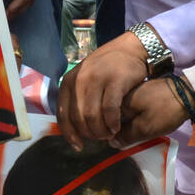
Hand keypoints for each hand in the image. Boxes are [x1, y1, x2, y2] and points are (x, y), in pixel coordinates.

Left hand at [57, 31, 148, 149]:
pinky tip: (116, 127)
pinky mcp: (115, 81)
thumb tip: (74, 128)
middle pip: (79, 119)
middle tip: (100, 138)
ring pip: (93, 117)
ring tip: (109, 134)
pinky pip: (110, 111)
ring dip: (101, 131)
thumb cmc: (107, 67)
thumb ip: (77, 97)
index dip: (70, 134)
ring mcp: (97, 80)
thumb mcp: (85, 78)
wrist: (130, 49)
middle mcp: (79, 80)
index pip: (63, 114)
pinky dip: (112, 123)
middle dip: (89, 134)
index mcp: (69, 81)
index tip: (78, 146)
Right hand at [111, 76, 188, 147]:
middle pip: (114, 117)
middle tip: (130, 139)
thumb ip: (126, 136)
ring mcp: (134, 92)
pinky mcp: (144, 93)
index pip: (106, 121)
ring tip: (138, 133)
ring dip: (128, 124)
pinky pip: (133, 109)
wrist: (188, 93)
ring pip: (124, 113)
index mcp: (120, 101)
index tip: (119, 143)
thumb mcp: (145, 128)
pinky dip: (136, 117)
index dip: (110, 134)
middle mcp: (123, 94)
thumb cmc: (165, 111)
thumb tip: (112, 143)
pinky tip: (144, 123)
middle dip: (119, 129)